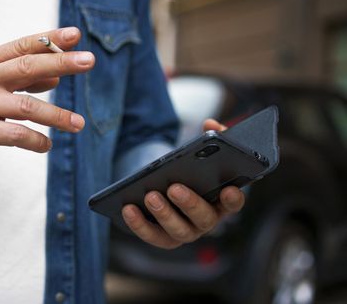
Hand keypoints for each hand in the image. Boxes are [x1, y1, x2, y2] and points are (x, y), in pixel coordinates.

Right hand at [0, 27, 93, 168]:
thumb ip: (19, 79)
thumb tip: (56, 78)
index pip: (23, 46)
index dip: (51, 39)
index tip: (76, 36)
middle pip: (28, 66)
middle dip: (62, 62)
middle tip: (89, 61)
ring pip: (26, 106)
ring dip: (57, 115)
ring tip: (78, 123)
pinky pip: (14, 135)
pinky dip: (35, 141)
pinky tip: (46, 145)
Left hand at [121, 119, 245, 248]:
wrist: (165, 186)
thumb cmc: (189, 169)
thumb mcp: (200, 153)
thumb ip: (212, 137)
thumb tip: (210, 124)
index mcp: (221, 199)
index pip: (233, 202)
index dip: (233, 198)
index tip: (229, 189)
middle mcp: (207, 220)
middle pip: (204, 217)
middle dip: (189, 203)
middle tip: (174, 187)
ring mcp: (186, 231)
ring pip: (178, 229)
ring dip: (164, 213)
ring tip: (150, 195)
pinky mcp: (164, 238)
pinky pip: (151, 235)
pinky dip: (139, 224)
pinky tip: (127, 208)